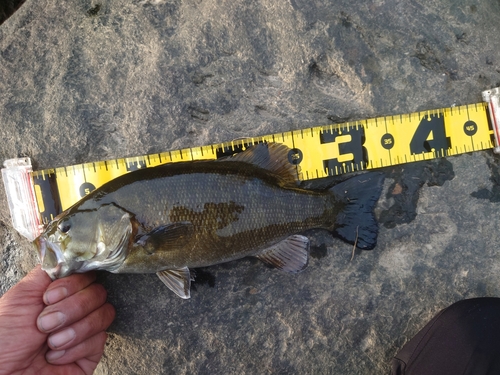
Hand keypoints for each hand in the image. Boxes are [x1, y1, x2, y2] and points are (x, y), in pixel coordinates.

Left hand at [0, 266, 114, 374]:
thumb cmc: (2, 340)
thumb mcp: (21, 296)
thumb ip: (48, 272)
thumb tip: (70, 255)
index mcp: (59, 293)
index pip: (86, 275)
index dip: (73, 284)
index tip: (49, 297)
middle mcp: (75, 309)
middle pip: (99, 292)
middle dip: (70, 309)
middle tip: (45, 324)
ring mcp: (85, 331)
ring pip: (104, 313)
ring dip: (73, 330)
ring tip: (49, 343)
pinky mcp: (91, 353)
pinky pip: (99, 339)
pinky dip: (75, 347)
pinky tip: (55, 356)